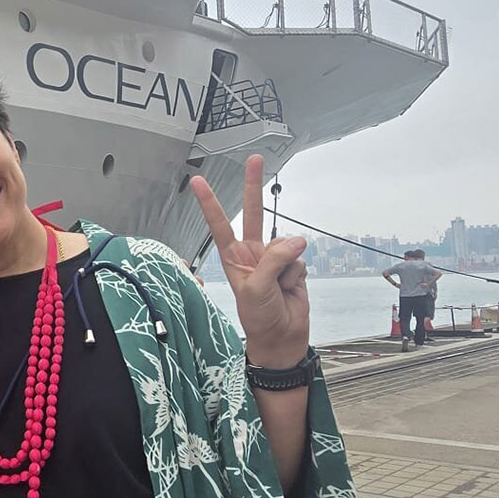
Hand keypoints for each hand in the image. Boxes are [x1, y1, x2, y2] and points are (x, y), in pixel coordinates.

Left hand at [189, 155, 309, 368]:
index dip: (210, 203)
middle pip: (254, 213)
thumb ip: (273, 260)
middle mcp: (252, 253)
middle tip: (254, 159)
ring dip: (287, 266)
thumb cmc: (259, 317)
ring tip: (279, 288)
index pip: (220, 225)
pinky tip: (291, 288)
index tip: (198, 181)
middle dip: (253, 186)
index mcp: (234, 258)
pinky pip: (300, 259)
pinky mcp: (293, 266)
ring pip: (286, 244)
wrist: (281, 338)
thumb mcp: (256, 288)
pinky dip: (298, 274)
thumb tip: (296, 240)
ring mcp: (273, 258)